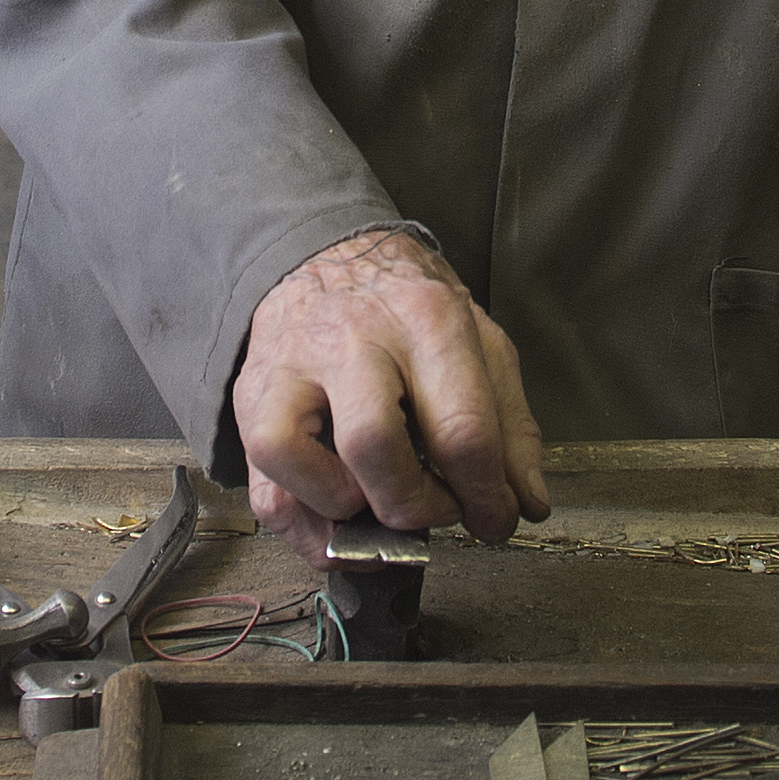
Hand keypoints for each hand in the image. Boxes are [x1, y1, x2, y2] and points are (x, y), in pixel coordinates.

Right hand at [231, 228, 551, 555]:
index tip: (494, 519)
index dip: (486, 495)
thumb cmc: (408, 306)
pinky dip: (304, 527)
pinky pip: (263, 487)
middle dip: (416, 505)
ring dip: (346, 508)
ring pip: (293, 457)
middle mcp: (352, 338)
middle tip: (439, 509)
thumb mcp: (481, 342)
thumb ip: (511, 425)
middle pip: (373, 444)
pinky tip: (341, 523)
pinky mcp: (252, 398)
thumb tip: (527, 503)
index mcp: (426, 319)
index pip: (461, 428)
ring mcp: (291, 366)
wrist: (328, 253)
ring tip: (379, 503)